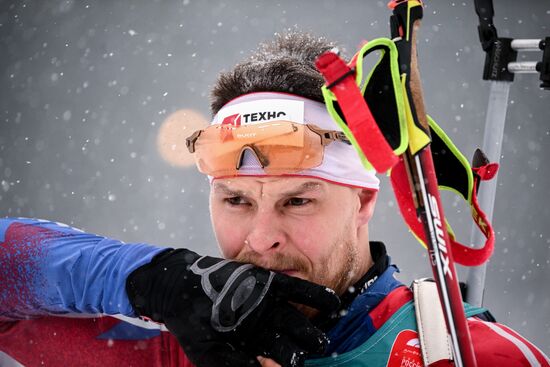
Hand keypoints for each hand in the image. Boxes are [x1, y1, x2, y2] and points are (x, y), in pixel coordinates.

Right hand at [126, 249, 339, 366]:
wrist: (179, 290)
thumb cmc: (193, 326)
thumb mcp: (210, 354)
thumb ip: (235, 366)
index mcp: (255, 345)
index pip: (281, 359)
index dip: (289, 365)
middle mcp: (265, 326)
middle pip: (293, 342)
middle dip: (305, 350)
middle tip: (316, 355)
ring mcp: (268, 305)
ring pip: (297, 320)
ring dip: (312, 332)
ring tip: (323, 343)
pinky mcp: (268, 283)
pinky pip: (296, 290)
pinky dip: (314, 296)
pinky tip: (332, 303)